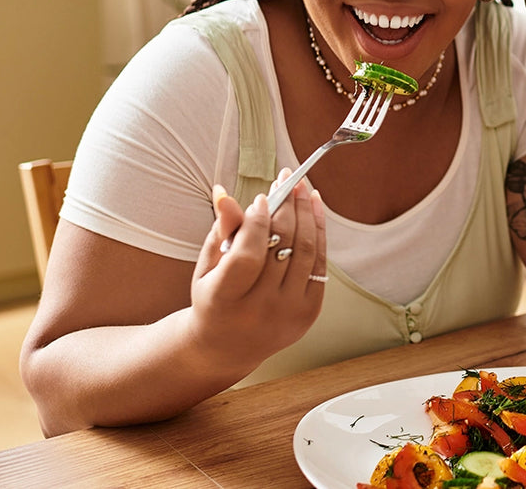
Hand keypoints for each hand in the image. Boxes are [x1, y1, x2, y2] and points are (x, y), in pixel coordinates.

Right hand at [188, 171, 326, 371]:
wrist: (227, 346)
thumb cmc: (212, 298)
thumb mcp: (206, 266)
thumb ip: (220, 231)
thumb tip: (224, 192)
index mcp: (224, 300)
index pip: (248, 255)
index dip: (258, 222)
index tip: (262, 197)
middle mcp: (259, 310)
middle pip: (282, 248)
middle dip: (287, 207)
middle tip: (288, 179)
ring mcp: (288, 314)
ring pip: (305, 252)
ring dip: (306, 214)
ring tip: (302, 188)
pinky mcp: (309, 313)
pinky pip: (319, 265)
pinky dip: (319, 234)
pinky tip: (314, 209)